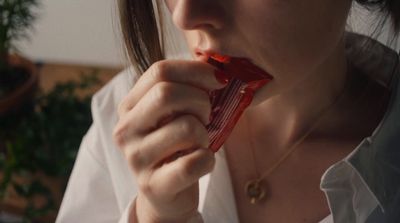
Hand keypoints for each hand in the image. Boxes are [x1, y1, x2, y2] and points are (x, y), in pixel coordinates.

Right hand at [113, 60, 225, 221]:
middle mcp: (125, 129)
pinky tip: (202, 162)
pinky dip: (209, 160)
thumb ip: (186, 90)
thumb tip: (219, 69)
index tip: (220, 80)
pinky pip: (194, 162)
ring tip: (199, 143)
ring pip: (187, 128)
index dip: (196, 70)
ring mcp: (136, 158)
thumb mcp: (175, 114)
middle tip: (208, 116)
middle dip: (201, 102)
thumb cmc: (176, 146)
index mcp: (130, 105)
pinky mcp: (153, 185)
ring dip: (205, 134)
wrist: (166, 193)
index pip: (160, 71)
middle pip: (167, 94)